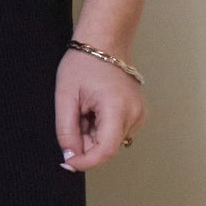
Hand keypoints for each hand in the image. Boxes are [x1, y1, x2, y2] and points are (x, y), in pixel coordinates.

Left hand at [55, 46, 145, 170]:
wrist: (104, 43)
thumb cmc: (84, 63)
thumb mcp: (65, 96)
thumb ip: (66, 130)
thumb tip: (70, 156)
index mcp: (118, 108)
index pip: (105, 151)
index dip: (85, 162)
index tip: (68, 161)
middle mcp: (135, 114)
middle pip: (106, 148)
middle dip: (85, 142)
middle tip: (75, 117)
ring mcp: (140, 115)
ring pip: (110, 142)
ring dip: (92, 135)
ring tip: (86, 109)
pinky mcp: (138, 114)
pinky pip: (116, 132)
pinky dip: (101, 128)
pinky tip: (95, 110)